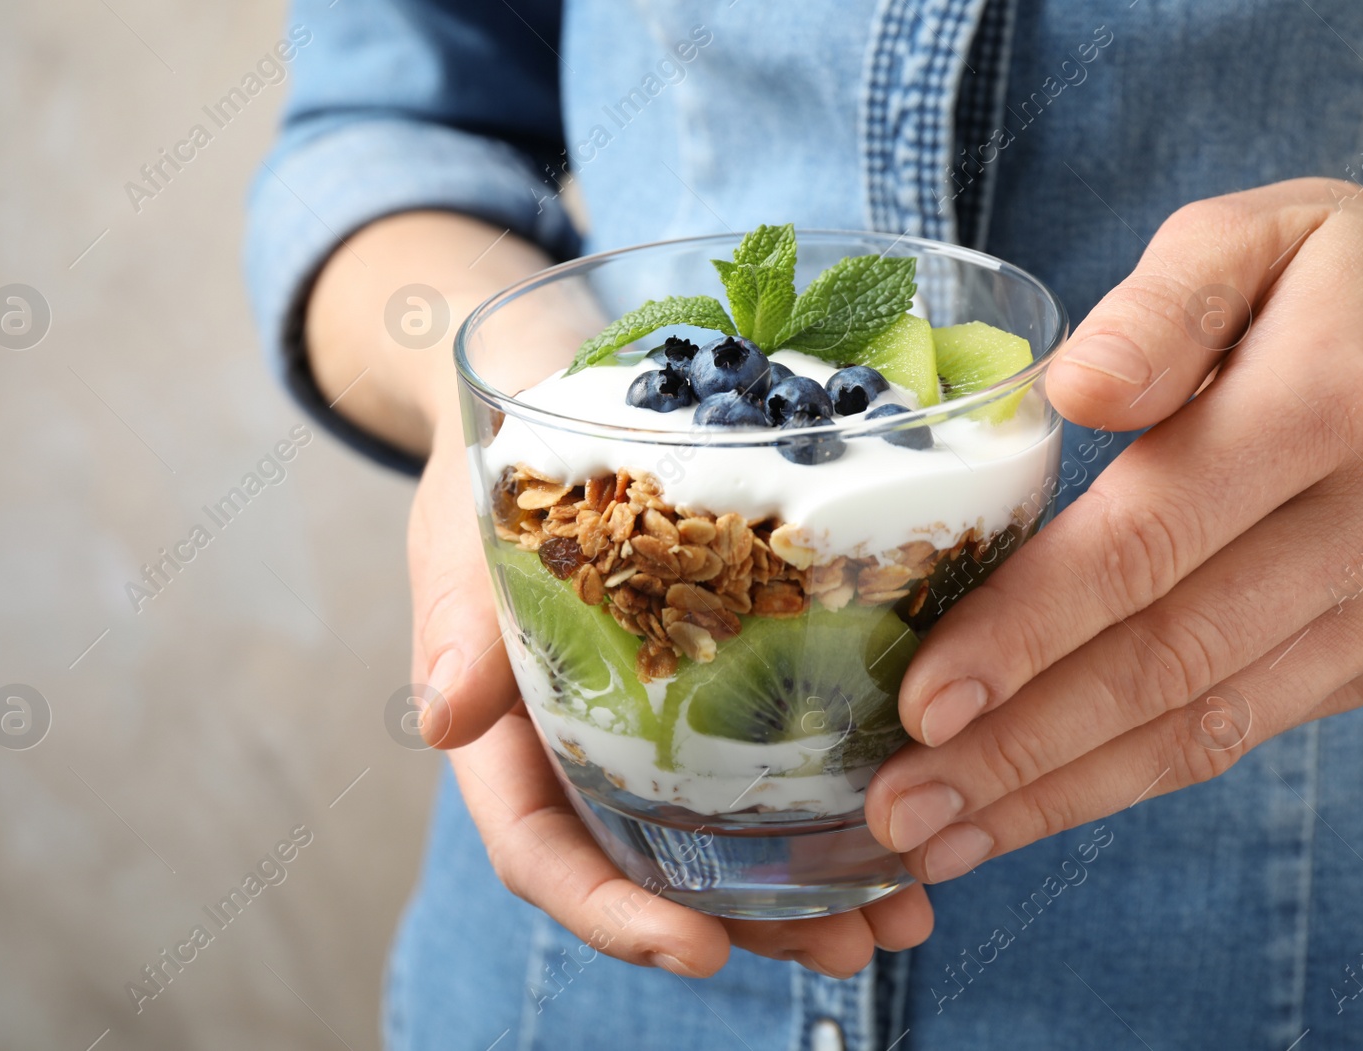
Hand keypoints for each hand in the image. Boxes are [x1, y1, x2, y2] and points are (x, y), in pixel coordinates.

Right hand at [412, 409, 933, 977]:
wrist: (549, 408)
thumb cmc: (493, 484)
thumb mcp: (461, 542)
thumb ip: (457, 629)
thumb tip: (444, 716)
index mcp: (510, 740)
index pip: (544, 853)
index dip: (612, 915)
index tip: (698, 953)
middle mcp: (585, 751)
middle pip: (654, 870)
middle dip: (749, 923)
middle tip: (848, 948)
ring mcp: (656, 722)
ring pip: (725, 834)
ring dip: (813, 884)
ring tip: (904, 912)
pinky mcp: (719, 676)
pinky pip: (772, 753)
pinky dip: (835, 792)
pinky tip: (918, 802)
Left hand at [865, 178, 1362, 883]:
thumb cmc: (1361, 278)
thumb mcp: (1270, 237)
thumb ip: (1168, 305)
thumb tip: (1073, 388)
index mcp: (1325, 406)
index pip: (1146, 542)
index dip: (1027, 631)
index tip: (919, 701)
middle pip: (1164, 661)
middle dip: (1016, 748)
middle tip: (895, 812)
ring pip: (1203, 725)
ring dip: (1059, 794)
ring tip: (939, 841)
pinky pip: (1244, 731)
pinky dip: (1128, 781)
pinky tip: (1035, 806)